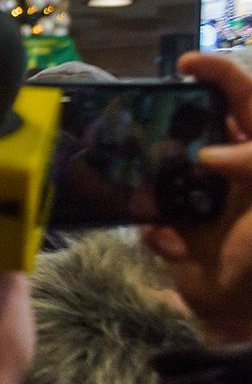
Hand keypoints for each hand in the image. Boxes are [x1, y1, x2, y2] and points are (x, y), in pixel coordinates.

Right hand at [144, 53, 251, 344]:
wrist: (245, 317)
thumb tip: (206, 153)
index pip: (245, 100)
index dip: (218, 75)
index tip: (184, 66)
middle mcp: (229, 172)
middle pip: (194, 130)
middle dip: (167, 127)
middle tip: (143, 120)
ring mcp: (199, 201)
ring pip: (161, 171)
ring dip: (150, 184)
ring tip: (141, 185)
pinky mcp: (175, 231)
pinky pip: (149, 218)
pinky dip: (155, 232)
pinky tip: (171, 246)